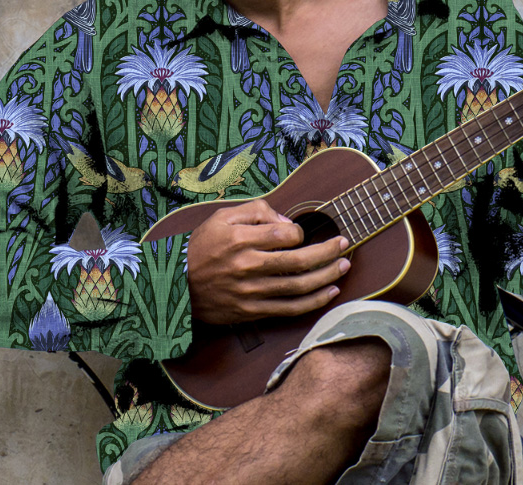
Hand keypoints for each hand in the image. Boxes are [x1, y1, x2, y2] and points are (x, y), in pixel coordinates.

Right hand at [186, 199, 349, 324]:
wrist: (177, 285)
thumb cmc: (202, 246)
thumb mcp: (222, 216)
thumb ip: (255, 211)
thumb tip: (286, 221)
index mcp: (241, 239)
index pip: (284, 234)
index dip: (299, 231)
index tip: (300, 232)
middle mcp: (248, 266)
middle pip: (298, 260)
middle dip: (327, 252)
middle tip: (345, 244)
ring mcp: (251, 292)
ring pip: (298, 286)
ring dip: (327, 276)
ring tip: (345, 266)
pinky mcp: (252, 312)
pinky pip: (289, 309)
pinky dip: (313, 302)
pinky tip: (330, 292)